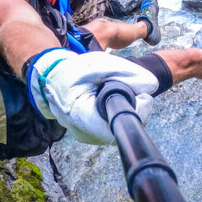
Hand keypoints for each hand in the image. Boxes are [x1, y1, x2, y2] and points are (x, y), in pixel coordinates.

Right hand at [27, 49, 156, 144]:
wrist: (49, 77)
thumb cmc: (72, 70)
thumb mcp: (101, 64)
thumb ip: (127, 73)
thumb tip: (151, 86)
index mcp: (84, 116)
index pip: (122, 124)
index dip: (139, 110)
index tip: (143, 95)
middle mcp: (85, 133)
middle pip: (123, 129)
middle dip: (133, 109)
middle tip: (132, 90)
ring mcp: (86, 136)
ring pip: (118, 130)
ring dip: (125, 112)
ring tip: (117, 92)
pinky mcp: (88, 134)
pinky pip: (110, 128)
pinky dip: (115, 115)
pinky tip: (109, 101)